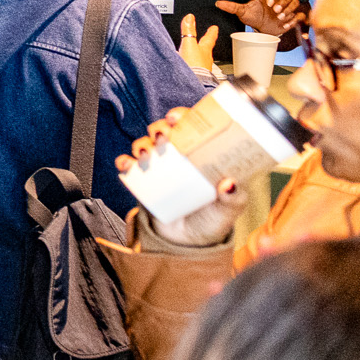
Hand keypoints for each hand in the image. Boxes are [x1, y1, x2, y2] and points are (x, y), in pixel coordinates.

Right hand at [117, 112, 247, 244]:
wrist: (188, 243)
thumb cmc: (213, 220)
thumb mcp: (229, 209)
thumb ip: (234, 198)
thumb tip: (229, 183)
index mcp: (204, 155)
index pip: (194, 127)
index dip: (184, 116)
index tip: (177, 117)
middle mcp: (180, 157)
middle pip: (167, 131)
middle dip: (161, 127)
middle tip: (162, 136)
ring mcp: (161, 167)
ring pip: (147, 144)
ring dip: (142, 144)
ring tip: (145, 155)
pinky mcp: (144, 181)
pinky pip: (130, 166)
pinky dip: (125, 162)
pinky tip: (126, 165)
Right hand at [176, 13, 219, 74]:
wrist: (193, 82)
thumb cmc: (193, 65)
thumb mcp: (188, 44)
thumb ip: (188, 30)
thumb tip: (190, 17)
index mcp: (205, 49)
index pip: (210, 38)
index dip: (212, 32)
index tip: (214, 28)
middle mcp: (206, 58)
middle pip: (207, 49)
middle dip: (206, 44)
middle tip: (206, 40)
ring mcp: (202, 68)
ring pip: (202, 59)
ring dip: (199, 56)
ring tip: (195, 54)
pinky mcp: (197, 76)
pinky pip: (196, 68)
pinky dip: (194, 65)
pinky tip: (189, 67)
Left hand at [219, 0, 305, 42]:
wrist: (261, 30)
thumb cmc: (253, 17)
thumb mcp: (242, 12)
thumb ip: (232, 7)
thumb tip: (217, 3)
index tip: (268, 3)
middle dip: (284, 1)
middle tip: (275, 11)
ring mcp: (287, 8)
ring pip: (295, 2)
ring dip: (290, 9)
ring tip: (280, 18)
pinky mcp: (292, 17)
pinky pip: (300, 15)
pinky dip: (296, 19)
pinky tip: (286, 25)